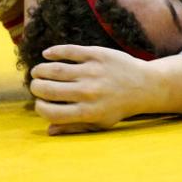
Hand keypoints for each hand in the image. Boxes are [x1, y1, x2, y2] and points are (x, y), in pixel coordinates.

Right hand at [28, 44, 160, 134]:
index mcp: (87, 112)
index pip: (51, 112)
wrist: (145, 86)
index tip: (40, 103)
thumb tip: (48, 131)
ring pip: (55, 69)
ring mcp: (92, 72)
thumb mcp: (100, 123)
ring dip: (41, 70)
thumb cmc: (119, 107)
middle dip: (36, 88)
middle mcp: (88, 92)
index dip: (40, 108)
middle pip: (48, 90)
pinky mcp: (97, 54)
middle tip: (36, 86)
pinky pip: (69, 51)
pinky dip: (54, 52)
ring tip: (38, 71)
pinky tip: (47, 54)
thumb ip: (74, 127)